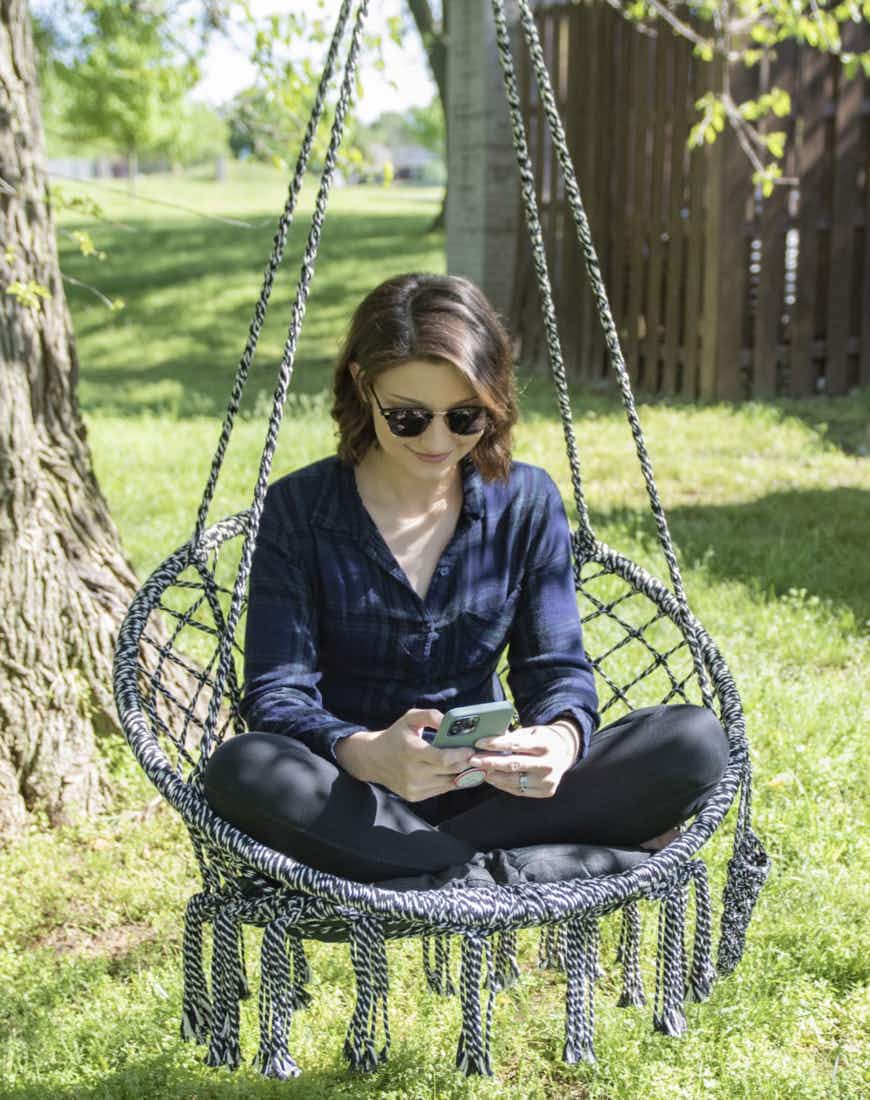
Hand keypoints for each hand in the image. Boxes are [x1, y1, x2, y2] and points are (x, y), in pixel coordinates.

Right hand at [335, 708, 475, 801]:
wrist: (372, 759)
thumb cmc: (395, 735)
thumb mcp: (410, 718)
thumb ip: (431, 716)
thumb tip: (450, 721)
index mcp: (411, 751)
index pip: (442, 758)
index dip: (460, 755)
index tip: (471, 749)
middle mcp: (412, 772)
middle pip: (449, 772)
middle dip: (466, 764)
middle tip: (478, 756)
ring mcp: (413, 787)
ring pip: (448, 784)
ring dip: (461, 774)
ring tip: (471, 764)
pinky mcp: (414, 796)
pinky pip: (440, 790)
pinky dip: (450, 782)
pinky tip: (455, 772)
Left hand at [467, 721, 579, 797]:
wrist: (566, 753)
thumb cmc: (543, 740)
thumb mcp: (532, 732)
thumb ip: (513, 737)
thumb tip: (488, 741)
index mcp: (545, 745)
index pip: (516, 744)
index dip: (496, 744)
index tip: (479, 743)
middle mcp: (548, 764)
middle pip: (513, 764)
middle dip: (490, 762)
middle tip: (473, 760)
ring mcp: (548, 780)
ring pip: (514, 780)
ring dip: (493, 775)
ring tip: (479, 770)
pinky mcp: (545, 791)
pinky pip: (518, 790)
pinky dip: (503, 784)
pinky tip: (492, 778)